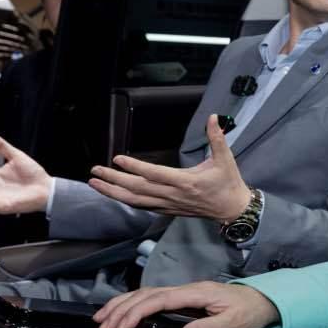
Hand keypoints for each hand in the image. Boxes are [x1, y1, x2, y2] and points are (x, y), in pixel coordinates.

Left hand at [88, 115, 249, 221]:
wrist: (232, 210)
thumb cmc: (229, 183)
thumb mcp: (226, 159)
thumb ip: (217, 138)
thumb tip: (213, 117)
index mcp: (185, 182)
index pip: (154, 174)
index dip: (134, 167)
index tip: (117, 159)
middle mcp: (173, 195)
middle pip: (137, 189)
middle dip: (114, 180)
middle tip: (95, 170)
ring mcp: (169, 205)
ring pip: (135, 201)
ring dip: (113, 193)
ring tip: (95, 183)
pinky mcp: (168, 210)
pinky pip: (142, 207)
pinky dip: (126, 200)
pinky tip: (114, 194)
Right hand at [94, 281, 278, 327]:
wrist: (264, 301)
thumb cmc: (250, 312)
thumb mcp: (234, 323)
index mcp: (196, 293)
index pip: (159, 299)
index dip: (138, 311)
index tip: (122, 325)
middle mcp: (187, 289)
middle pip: (146, 294)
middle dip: (121, 309)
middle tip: (102, 326)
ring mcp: (184, 292)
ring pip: (146, 294)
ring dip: (122, 304)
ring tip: (102, 318)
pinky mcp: (184, 298)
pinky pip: (153, 298)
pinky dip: (134, 304)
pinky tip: (123, 312)